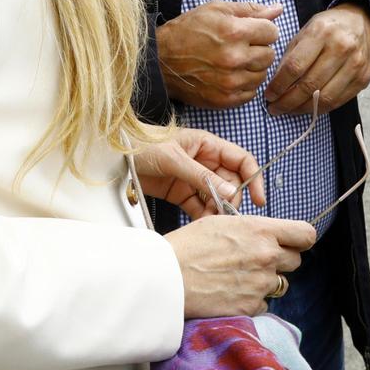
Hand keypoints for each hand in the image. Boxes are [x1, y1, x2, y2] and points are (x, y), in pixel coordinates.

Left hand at [134, 129, 267, 220]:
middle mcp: (203, 161)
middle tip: (225, 215)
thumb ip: (201, 176)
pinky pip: (198, 206)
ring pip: (215, 197)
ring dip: (217, 210)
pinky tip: (201, 225)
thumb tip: (229, 192)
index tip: (258, 199)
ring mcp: (192, 178)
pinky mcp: (180, 192)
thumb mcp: (173, 158)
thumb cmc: (141, 145)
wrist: (111, 155)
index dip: (253, 177)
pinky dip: (202, 216)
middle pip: (230, 182)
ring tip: (212, 223)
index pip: (240, 160)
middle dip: (231, 199)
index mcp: (207, 144)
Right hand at [157, 2, 282, 108]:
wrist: (160, 61)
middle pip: (270, 55)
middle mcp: (235, 58)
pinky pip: (251, 93)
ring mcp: (231, 81)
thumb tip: (278, 9)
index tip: (251, 31)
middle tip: (241, 47)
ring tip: (234, 61)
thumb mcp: (216, 10)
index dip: (262, 30)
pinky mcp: (226, 99)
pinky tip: (230, 75)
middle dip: (259, 48)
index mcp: (234, 32)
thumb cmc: (188, 31)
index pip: (272, 32)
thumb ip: (250, 10)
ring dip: (253, 67)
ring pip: (262, 75)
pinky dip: (244, 84)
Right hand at [167, 214, 317, 317]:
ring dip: (266, 282)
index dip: (299, 239)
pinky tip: (230, 293)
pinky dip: (251, 300)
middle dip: (280, 261)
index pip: (306, 234)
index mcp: (261, 231)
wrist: (167, 278)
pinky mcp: (251, 306)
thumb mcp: (220, 222)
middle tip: (255, 261)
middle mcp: (267, 256)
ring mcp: (261, 283)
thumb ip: (251, 229)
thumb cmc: (187, 246)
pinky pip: (263, 304)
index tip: (291, 243)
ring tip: (239, 278)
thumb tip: (264, 235)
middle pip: (295, 261)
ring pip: (280, 284)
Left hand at [263, 3, 369, 116]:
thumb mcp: (305, 31)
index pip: (295, 66)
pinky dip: (320, 108)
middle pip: (309, 85)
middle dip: (287, 102)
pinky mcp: (363, 78)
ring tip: (288, 110)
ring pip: (324, 97)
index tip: (268, 95)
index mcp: (321, 32)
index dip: (279, 85)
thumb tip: (276, 85)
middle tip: (274, 108)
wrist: (364, 22)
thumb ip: (290, 56)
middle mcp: (341, 48)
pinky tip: (308, 108)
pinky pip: (338, 101)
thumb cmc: (328, 28)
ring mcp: (355, 64)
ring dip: (302, 109)